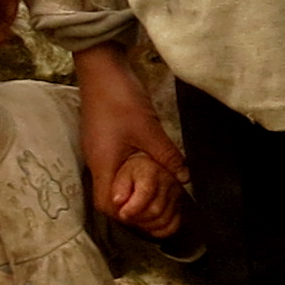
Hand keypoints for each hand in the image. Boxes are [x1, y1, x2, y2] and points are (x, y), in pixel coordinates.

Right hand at [74, 44, 185, 230]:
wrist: (102, 69)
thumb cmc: (120, 98)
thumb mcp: (148, 129)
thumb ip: (167, 156)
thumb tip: (185, 178)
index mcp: (103, 164)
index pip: (107, 204)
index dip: (127, 215)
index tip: (150, 214)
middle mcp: (98, 162)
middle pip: (111, 198)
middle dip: (135, 206)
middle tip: (161, 206)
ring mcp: (101, 152)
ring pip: (116, 182)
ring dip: (136, 190)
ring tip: (160, 191)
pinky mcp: (106, 142)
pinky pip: (118, 168)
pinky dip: (134, 174)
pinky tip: (152, 171)